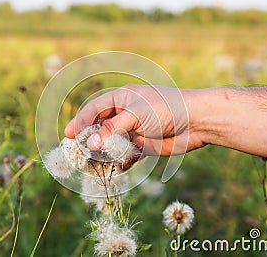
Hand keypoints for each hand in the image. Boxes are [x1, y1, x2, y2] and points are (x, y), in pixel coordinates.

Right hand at [65, 84, 200, 155]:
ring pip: (111, 143)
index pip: (95, 109)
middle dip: (89, 139)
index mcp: (122, 99)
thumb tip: (91, 142)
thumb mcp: (137, 114)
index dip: (80, 121)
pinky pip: (126, 155)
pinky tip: (118, 168)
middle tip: (78, 152)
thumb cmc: (167, 108)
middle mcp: (125, 114)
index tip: (68, 134)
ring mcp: (134, 130)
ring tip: (93, 164)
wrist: (198, 122)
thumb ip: (113, 128)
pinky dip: (121, 162)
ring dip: (103, 153)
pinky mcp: (143, 145)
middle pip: (100, 127)